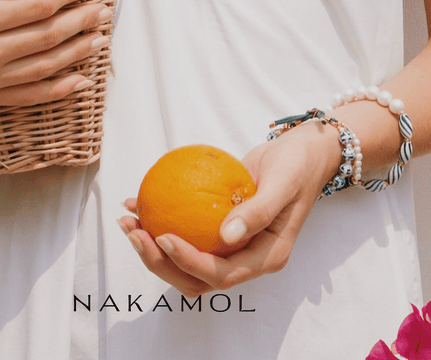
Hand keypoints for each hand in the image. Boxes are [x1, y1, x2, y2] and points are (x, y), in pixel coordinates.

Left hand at [117, 121, 342, 295]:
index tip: (163, 237)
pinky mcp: (219, 227)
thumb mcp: (283, 183)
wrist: (302, 153)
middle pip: (196, 277)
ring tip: (128, 219)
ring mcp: (232, 245)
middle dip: (160, 261)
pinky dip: (161, 219)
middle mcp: (246, 258)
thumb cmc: (297, 165)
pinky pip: (188, 231)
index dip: (189, 262)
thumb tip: (227, 236)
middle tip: (133, 231)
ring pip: (186, 260)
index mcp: (266, 257)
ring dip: (153, 246)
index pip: (221, 273)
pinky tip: (137, 202)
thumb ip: (259, 210)